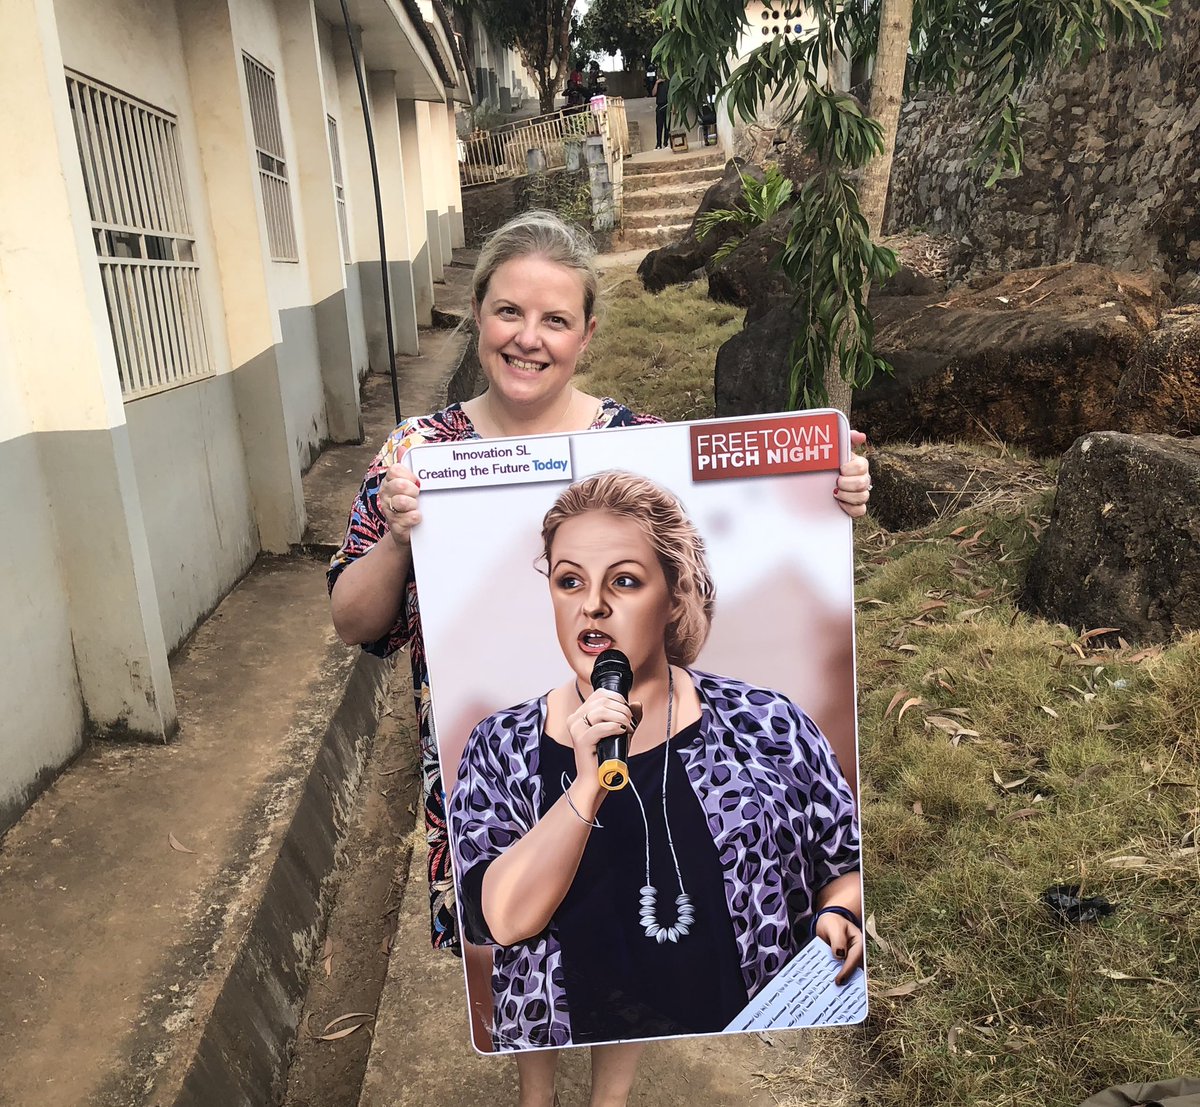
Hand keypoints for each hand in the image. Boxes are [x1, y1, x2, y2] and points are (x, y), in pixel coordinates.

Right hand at [378, 465, 420, 545]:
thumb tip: (403, 447)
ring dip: (414, 504)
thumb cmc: (409, 504)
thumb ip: (407, 464)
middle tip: (417, 495)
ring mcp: (389, 510)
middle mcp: (386, 494)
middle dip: (413, 490)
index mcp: (389, 481)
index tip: (416, 481)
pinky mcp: (396, 526)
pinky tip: (417, 517)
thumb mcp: (409, 482)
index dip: (408, 474)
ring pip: (403, 501)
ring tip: (416, 506)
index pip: (395, 470)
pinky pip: (409, 518)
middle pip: (400, 485)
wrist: (409, 530)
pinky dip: (416, 517)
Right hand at [567, 689, 634, 806]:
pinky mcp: (581, 740)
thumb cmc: (607, 757)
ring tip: (628, 728)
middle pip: (602, 700)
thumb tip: (637, 703)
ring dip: (621, 717)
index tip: (628, 713)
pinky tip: (622, 732)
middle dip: (623, 709)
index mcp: (580, 714)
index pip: (600, 694)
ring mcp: (576, 729)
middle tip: (631, 723)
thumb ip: (628, 717)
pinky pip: (600, 727)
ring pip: (601, 711)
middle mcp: (575, 718)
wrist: (596, 781)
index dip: (618, 699)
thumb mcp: (620, 733)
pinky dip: (615, 727)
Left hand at [815, 912, 863, 984]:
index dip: (847, 971)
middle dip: (846, 980)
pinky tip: (828, 985)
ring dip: (841, 981)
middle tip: (836, 991)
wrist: (827, 921)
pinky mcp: (842, 963)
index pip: (854, 959)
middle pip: (853, 969)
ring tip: (832, 992)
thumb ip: (838, 940)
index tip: (839, 981)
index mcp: (859, 943)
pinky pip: (840, 971)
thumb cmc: (832, 923)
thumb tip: (839, 956)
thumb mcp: (834, 927)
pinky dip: (835, 976)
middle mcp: (857, 953)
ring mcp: (850, 959)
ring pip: (847, 972)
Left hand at [833, 430, 870, 518]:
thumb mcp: (836, 449)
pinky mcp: (856, 507)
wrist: (818, 482)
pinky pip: (860, 511)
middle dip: (846, 483)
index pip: (862, 466)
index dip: (849, 469)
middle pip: (862, 483)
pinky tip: (840, 503)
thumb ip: (847, 438)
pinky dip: (850, 508)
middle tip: (835, 482)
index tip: (839, 469)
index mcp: (859, 465)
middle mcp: (863, 479)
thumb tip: (862, 436)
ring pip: (863, 497)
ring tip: (835, 492)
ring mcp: (861, 494)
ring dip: (846, 495)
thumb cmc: (830, 464)